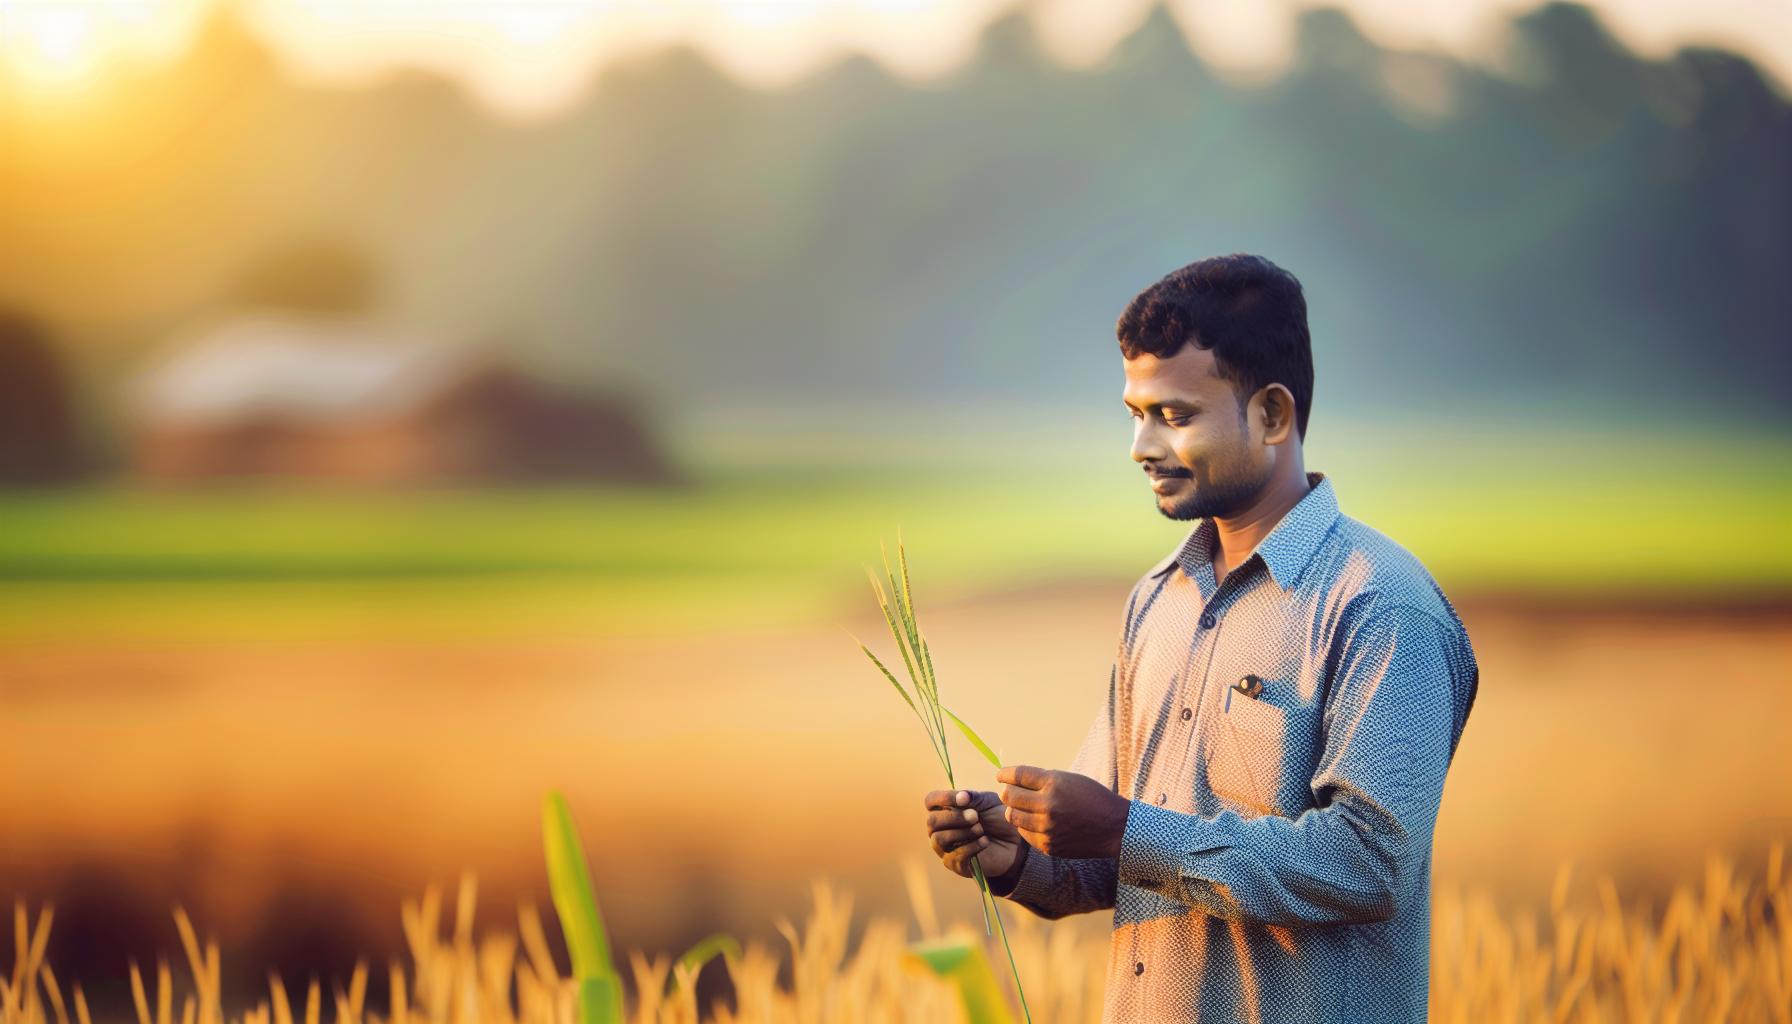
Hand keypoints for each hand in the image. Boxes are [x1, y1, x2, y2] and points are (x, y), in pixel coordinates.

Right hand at [923, 788, 1022, 878]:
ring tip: (981, 829)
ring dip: (961, 832)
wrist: (1014, 842)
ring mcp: (946, 848)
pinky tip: (985, 841)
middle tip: (976, 816)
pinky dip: (971, 846)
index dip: (944, 798)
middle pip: (932, 821)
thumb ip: (973, 796)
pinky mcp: (955, 864)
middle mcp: (940, 828)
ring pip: (939, 839)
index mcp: (945, 809)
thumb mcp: (988, 801)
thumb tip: (961, 797)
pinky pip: (953, 856)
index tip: (964, 799)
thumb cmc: (997, 818)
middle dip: (955, 817)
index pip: (931, 801)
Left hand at [996, 765, 1129, 859]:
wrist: (1114, 828)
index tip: (1001, 775)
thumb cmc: (1092, 798)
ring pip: (1012, 816)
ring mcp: (1046, 828)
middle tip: (1010, 792)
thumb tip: (1013, 780)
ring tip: (1024, 808)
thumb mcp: (1069, 780)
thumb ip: (1042, 780)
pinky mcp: (1047, 846)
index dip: (1005, 774)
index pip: (1017, 775)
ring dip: (1014, 810)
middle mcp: (1047, 805)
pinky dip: (1026, 826)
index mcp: (1053, 784)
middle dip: (1007, 792)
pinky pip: (1024, 833)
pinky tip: (1036, 822)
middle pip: (1009, 796)